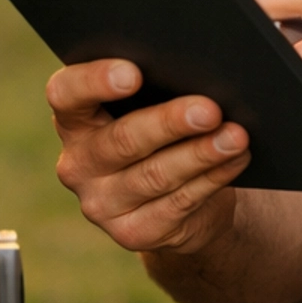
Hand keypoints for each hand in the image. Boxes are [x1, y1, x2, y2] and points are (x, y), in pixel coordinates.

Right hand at [46, 59, 250, 254]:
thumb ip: (162, 83)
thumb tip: (214, 69)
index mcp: (74, 119)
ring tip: (235, 136)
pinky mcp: (132, 232)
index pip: (66, 94)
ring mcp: (101, 203)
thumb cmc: (162, 134)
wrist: (174, 202)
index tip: (133, 72)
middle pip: (122, 139)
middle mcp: (78, 163)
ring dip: (201, 154)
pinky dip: (212, 178)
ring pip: (155, 175)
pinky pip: (178, 203)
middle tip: (209, 109)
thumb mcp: (151, 106)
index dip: (95, 81)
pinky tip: (236, 159)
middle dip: (169, 122)